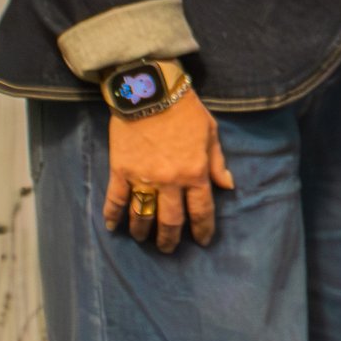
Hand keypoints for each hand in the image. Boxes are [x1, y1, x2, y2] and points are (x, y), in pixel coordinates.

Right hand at [104, 93, 233, 254]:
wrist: (150, 91)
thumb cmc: (185, 110)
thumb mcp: (210, 133)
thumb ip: (217, 162)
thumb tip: (227, 185)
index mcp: (195, 173)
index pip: (201, 210)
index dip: (203, 229)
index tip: (203, 241)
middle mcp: (170, 181)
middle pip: (171, 221)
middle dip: (170, 239)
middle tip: (169, 248)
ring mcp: (143, 178)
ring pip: (143, 215)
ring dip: (143, 232)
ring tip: (143, 239)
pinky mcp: (121, 170)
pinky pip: (116, 200)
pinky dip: (113, 216)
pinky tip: (113, 227)